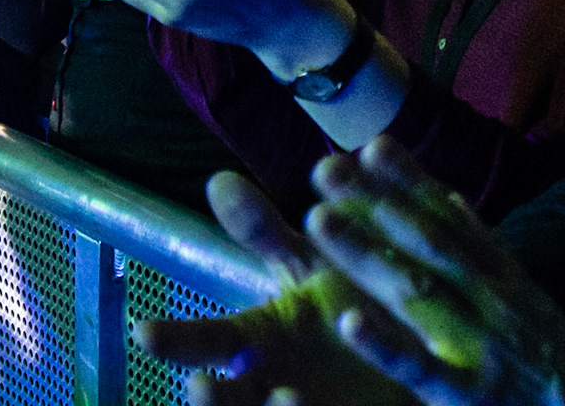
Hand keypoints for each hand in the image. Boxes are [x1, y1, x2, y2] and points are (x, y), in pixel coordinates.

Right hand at [137, 172, 418, 405]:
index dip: (174, 340)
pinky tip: (317, 396)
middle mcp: (271, 381)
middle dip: (211, 399)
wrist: (421, 344)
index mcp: (256, 339)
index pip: (205, 340)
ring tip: (283, 395)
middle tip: (199, 387)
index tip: (143, 332)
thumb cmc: (351, 301)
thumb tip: (218, 180)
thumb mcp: (309, 263)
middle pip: (228, 399)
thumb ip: (264, 232)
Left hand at [303, 138, 564, 405]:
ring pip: (416, 291)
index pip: (453, 219)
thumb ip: (485, 249)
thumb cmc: (550, 362)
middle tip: (325, 168)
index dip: (411, 181)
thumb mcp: (528, 297)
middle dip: (375, 201)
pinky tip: (348, 322)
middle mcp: (492, 301)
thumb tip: (448, 194)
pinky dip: (386, 344)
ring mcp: (480, 346)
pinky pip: (422, 367)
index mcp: (504, 278)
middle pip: (427, 241)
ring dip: (366, 253)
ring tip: (319, 219)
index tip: (372, 145)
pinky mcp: (469, 394)